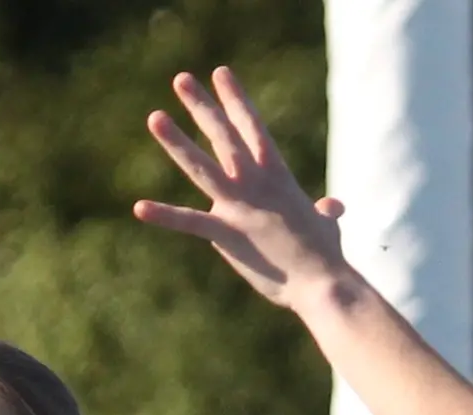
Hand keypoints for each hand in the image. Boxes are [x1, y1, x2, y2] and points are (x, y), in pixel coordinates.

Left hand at [135, 67, 357, 310]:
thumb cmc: (325, 257)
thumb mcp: (325, 225)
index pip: (253, 127)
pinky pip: (190, 223)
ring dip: (177, 142)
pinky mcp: (228, 234)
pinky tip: (139, 207)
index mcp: (277, 176)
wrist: (322, 283)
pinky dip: (164, 216)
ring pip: (202, 166)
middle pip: (224, 135)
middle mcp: (256, 183)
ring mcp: (240, 206)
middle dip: (202, 106)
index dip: (235, 99)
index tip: (220, 74)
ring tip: (155, 117)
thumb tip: (333, 206)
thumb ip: (325, 210)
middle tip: (181, 79)